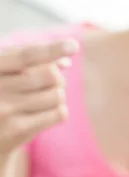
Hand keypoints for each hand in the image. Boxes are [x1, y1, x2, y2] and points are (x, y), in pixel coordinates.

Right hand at [0, 40, 78, 157]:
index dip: (50, 50)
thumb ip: (29, 62)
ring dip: (57, 95)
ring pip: (57, 94)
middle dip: (57, 78)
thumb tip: (65, 62)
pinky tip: (43, 114)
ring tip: (42, 100)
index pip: (26, 56)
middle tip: (48, 84)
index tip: (73, 45)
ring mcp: (5, 110)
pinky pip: (59, 113)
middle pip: (49, 74)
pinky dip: (58, 111)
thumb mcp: (4, 74)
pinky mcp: (17, 130)